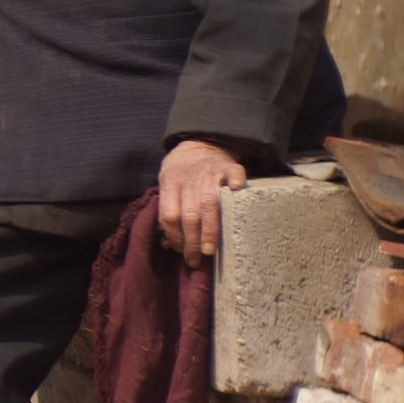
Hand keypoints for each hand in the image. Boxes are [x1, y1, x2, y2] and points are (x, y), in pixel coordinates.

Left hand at [158, 139, 247, 258]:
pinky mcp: (230, 167)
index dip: (174, 236)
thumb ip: (168, 210)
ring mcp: (210, 171)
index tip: (180, 251)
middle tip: (196, 258)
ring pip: (209, 204)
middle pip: (189, 214)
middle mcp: (189, 178)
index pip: (169, 214)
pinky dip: (236, 186)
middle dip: (192, 241)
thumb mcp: (167, 184)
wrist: (200, 144)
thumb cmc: (182, 172)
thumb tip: (168, 244)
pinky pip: (234, 175)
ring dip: (210, 229)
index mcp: (170, 181)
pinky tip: (236, 196)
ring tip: (210, 249)